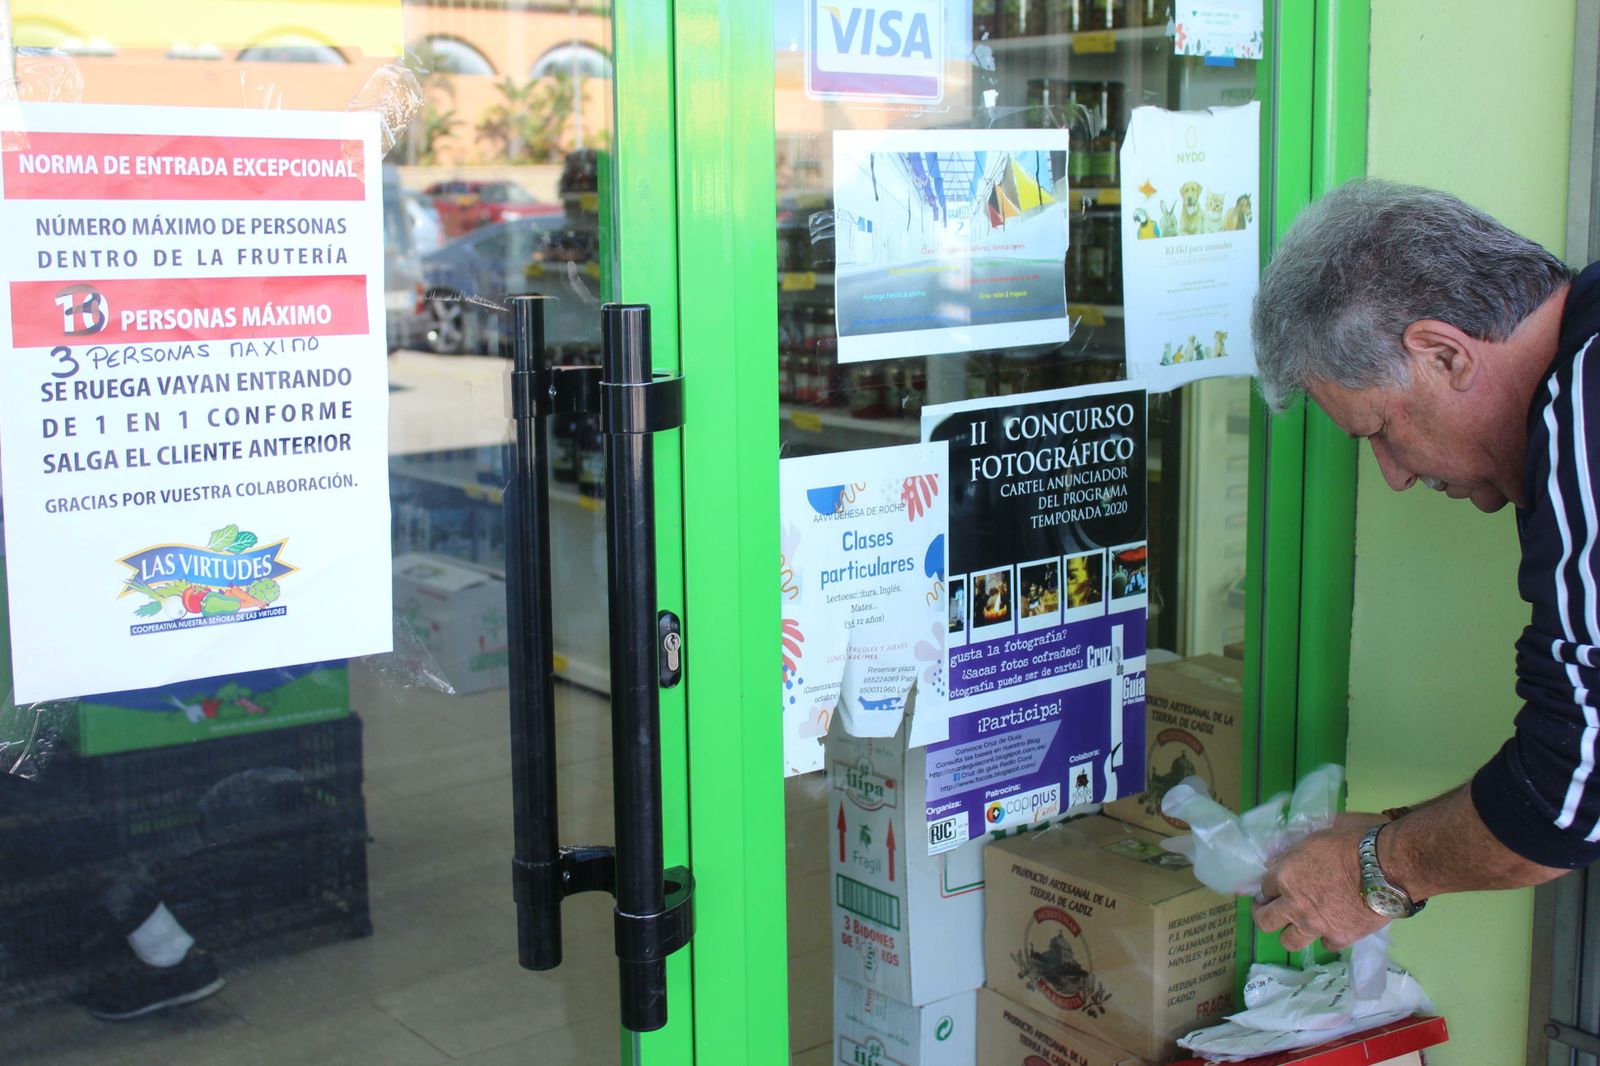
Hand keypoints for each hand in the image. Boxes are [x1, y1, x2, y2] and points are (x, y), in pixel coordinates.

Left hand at [1252, 815, 1388, 951]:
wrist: (1390, 866)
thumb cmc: (1356, 840)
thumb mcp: (1319, 832)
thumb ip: (1295, 847)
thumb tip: (1279, 856)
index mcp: (1286, 876)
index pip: (1264, 886)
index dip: (1269, 886)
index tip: (1273, 886)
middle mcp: (1295, 904)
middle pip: (1265, 920)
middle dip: (1264, 913)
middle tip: (1270, 909)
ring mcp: (1316, 924)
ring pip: (1289, 941)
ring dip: (1290, 932)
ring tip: (1296, 925)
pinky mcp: (1341, 937)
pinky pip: (1325, 944)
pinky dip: (1327, 936)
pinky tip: (1333, 927)